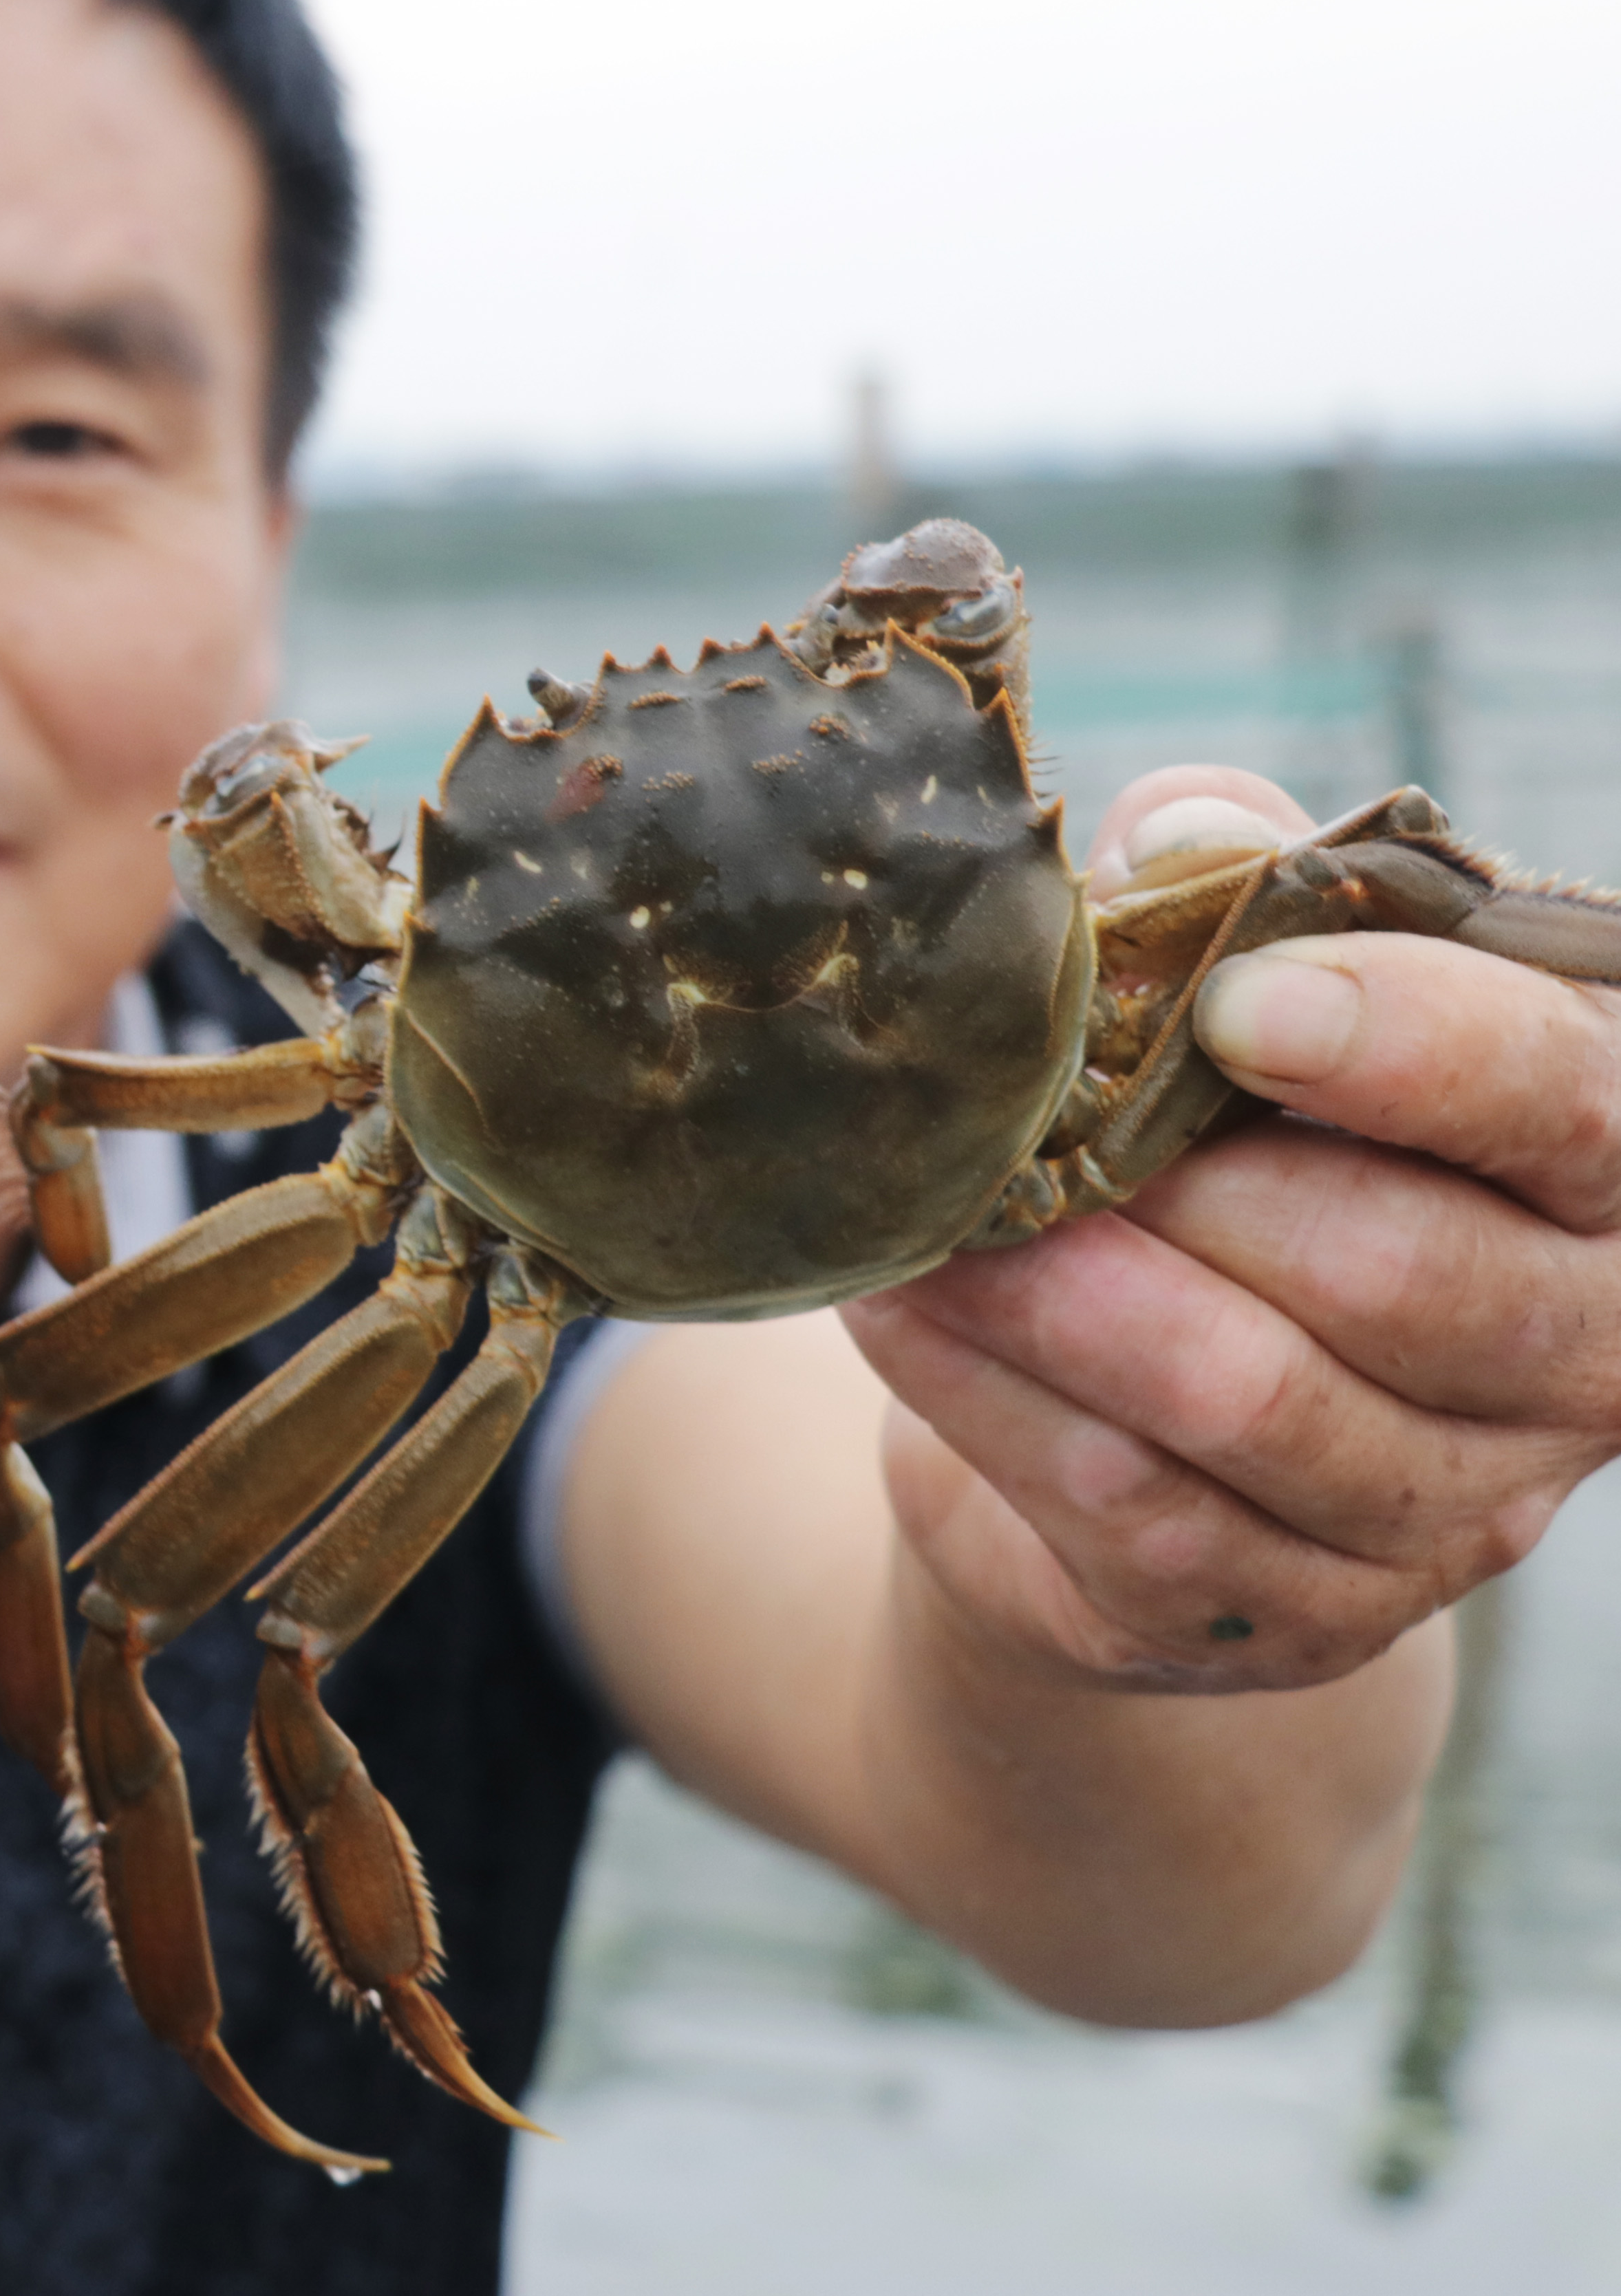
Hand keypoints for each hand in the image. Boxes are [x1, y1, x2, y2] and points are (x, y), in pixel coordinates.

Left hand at [850, 764, 1620, 1692]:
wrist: (1169, 1414)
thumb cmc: (1235, 1153)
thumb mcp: (1259, 1006)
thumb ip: (1247, 897)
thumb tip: (1182, 836)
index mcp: (1607, 1170)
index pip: (1567, 1103)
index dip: (1413, 1049)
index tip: (1238, 1003)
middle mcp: (1579, 1356)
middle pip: (1403, 1272)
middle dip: (1187, 1187)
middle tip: (1028, 1120)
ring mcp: (1456, 1513)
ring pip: (1253, 1399)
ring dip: (1061, 1296)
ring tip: (932, 1219)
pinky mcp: (1306, 1618)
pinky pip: (1134, 1503)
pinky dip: (992, 1395)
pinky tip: (904, 1309)